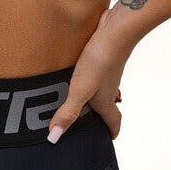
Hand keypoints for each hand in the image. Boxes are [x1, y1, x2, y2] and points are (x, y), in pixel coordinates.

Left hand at [48, 6, 133, 141]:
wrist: (115, 30)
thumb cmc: (101, 61)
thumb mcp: (81, 90)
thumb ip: (68, 112)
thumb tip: (54, 137)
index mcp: (105, 100)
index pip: (113, 120)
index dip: (112, 130)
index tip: (110, 139)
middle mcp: (108, 86)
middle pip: (109, 104)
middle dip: (102, 114)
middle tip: (92, 120)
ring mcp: (106, 70)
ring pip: (103, 86)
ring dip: (96, 92)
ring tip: (81, 94)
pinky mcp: (101, 54)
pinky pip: (96, 68)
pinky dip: (89, 73)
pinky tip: (77, 67)